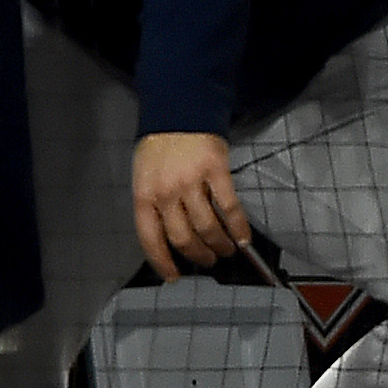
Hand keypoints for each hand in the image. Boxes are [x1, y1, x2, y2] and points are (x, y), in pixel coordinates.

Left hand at [131, 131, 249, 280]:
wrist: (178, 110)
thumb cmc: (160, 146)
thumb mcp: (144, 177)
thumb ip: (154, 206)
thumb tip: (170, 239)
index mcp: (144, 195)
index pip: (151, 239)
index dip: (163, 262)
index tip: (174, 276)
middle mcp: (166, 192)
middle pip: (183, 238)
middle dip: (198, 255)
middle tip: (208, 261)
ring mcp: (191, 182)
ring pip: (207, 227)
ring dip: (219, 245)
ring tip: (226, 250)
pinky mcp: (215, 171)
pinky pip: (229, 208)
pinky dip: (238, 227)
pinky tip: (243, 238)